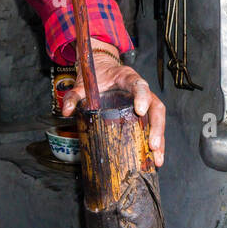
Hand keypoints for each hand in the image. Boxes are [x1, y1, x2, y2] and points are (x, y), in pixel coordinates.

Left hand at [61, 42, 166, 167]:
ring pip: (157, 118)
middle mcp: (140, 89)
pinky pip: (152, 126)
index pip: (139, 84)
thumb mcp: (82, 84)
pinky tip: (153, 158)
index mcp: (127, 77)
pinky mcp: (142, 113)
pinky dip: (155, 142)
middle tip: (153, 146)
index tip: (140, 110)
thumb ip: (73, 96)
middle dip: (157, 127)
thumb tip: (66, 111)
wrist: (101, 68)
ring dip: (160, 139)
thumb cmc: (95, 75)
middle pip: (156, 106)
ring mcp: (144, 101)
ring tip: (157, 159)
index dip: (142, 96)